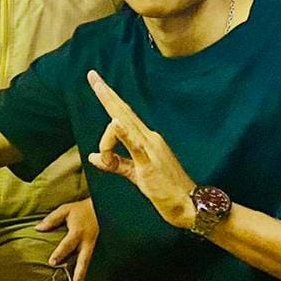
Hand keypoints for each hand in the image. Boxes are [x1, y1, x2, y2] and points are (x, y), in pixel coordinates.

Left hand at [36, 198, 98, 280]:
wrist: (101, 208)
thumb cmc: (80, 209)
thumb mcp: (65, 210)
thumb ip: (52, 219)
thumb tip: (38, 228)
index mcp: (78, 232)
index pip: (67, 244)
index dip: (60, 253)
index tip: (52, 262)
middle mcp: (87, 241)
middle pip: (83, 259)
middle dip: (79, 273)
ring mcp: (92, 246)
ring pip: (87, 263)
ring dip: (82, 276)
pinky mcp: (95, 248)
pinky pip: (89, 260)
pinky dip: (84, 270)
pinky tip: (79, 280)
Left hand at [86, 70, 196, 228]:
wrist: (188, 205)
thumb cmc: (164, 190)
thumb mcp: (133, 174)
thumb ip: (114, 163)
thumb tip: (92, 156)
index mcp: (145, 139)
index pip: (123, 115)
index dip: (110, 98)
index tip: (97, 82)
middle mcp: (149, 138)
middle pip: (122, 112)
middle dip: (106, 93)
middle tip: (92, 75)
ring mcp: (150, 148)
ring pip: (124, 125)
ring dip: (108, 119)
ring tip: (101, 131)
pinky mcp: (149, 163)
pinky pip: (134, 145)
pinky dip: (123, 132)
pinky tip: (115, 122)